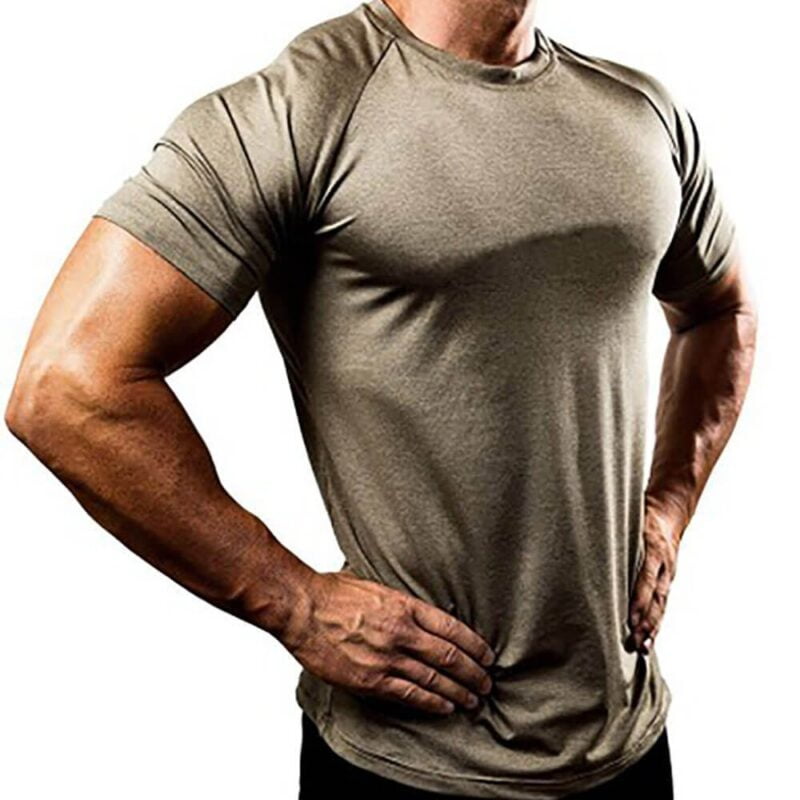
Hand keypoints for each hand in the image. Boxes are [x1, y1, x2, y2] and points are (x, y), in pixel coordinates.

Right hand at [281, 567, 496, 715]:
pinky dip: (431, 703)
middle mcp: (402, 633)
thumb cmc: (332, 592)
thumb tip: (415, 610)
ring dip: (459, 691)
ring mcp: (387, 658)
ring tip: (473, 699)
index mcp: (405, 606)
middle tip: (487, 682)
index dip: (475, 645)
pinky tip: (445, 707)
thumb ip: (399, 602)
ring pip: (434, 680)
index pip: (452, 628)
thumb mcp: (375, 585)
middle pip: (450, 657)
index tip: (487, 655)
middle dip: (474, 672)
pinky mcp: (370, 680)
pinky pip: (409, 695)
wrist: (301, 608)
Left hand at [625, 500, 680, 654]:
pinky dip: (655, 623)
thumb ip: (612, 532)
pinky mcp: (667, 582)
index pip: (646, 578)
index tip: (630, 618)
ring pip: (661, 606)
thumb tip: (583, 539)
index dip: (639, 599)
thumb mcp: (628, 519)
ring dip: (652, 628)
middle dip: (646, 621)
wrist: (669, 512)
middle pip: (656, 598)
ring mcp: (667, 575)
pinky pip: (662, 605)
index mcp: (654, 548)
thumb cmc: (641, 516)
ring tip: (642, 648)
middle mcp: (663, 566)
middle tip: (635, 641)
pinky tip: (648, 639)